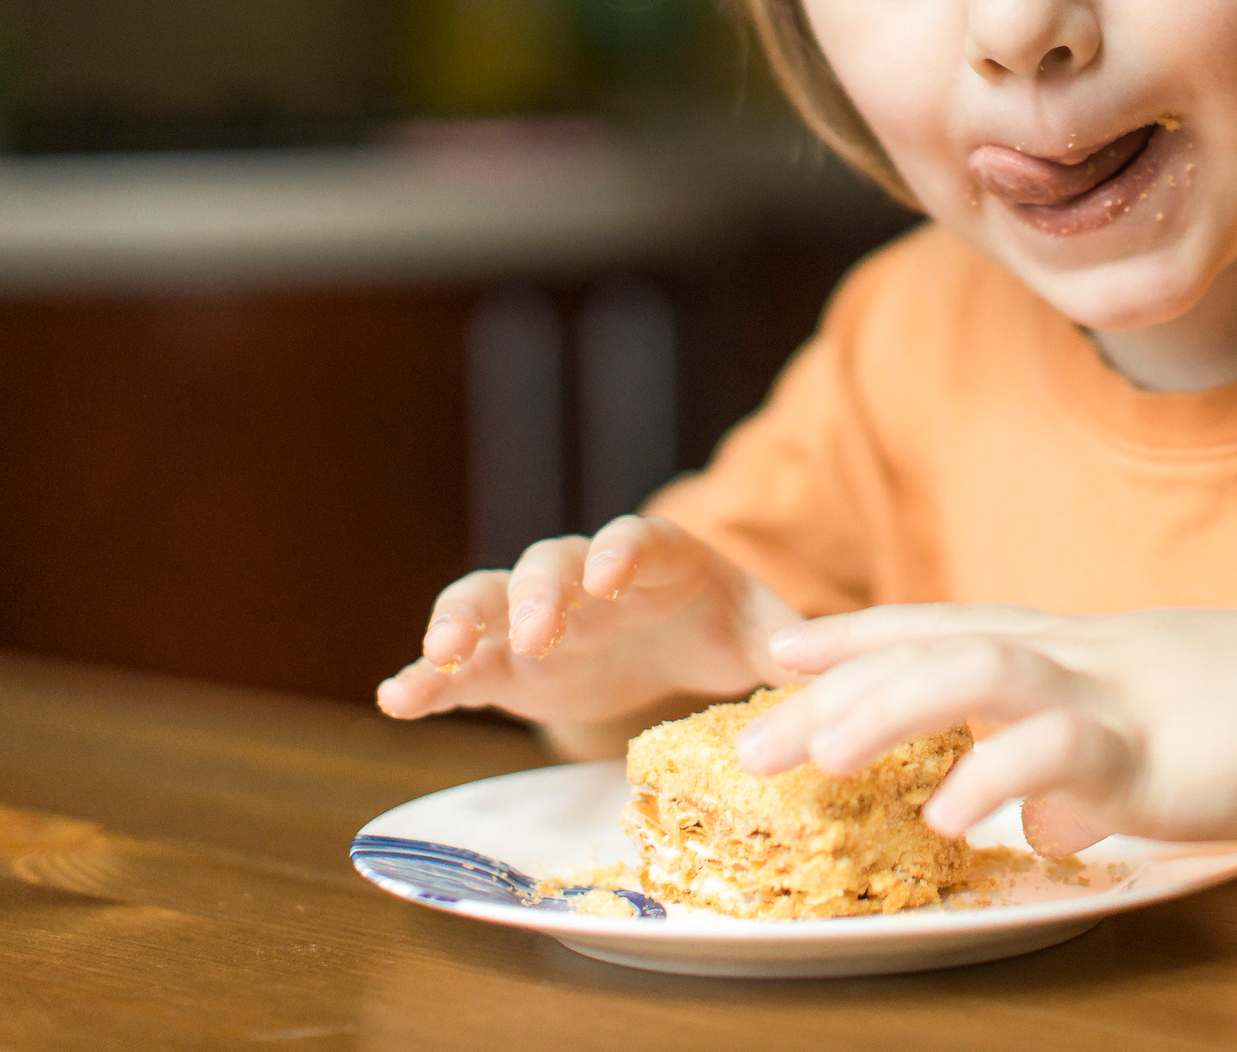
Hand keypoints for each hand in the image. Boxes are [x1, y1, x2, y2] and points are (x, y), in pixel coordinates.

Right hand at [376, 515, 796, 731]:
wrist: (673, 644)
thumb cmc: (721, 625)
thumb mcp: (761, 635)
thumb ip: (794, 645)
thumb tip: (840, 668)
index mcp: (655, 558)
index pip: (636, 540)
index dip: (619, 551)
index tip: (609, 575)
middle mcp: (584, 578)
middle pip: (549, 565)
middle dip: (537, 593)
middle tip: (532, 629)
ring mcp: (535, 619)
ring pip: (485, 600)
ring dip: (459, 622)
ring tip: (436, 653)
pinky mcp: (501, 666)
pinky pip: (456, 665)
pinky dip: (423, 677)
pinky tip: (396, 697)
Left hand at [733, 604, 1236, 853]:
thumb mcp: (1150, 724)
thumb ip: (1081, 762)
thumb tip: (1038, 816)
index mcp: (1069, 644)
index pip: (939, 623)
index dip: (854, 636)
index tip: (776, 649)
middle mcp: (1075, 654)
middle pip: (929, 650)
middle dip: (833, 691)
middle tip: (749, 737)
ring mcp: (1113, 693)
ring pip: (979, 673)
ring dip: (892, 706)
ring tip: (823, 753)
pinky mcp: (1155, 747)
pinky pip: (1063, 751)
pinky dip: (1002, 779)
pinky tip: (954, 816)